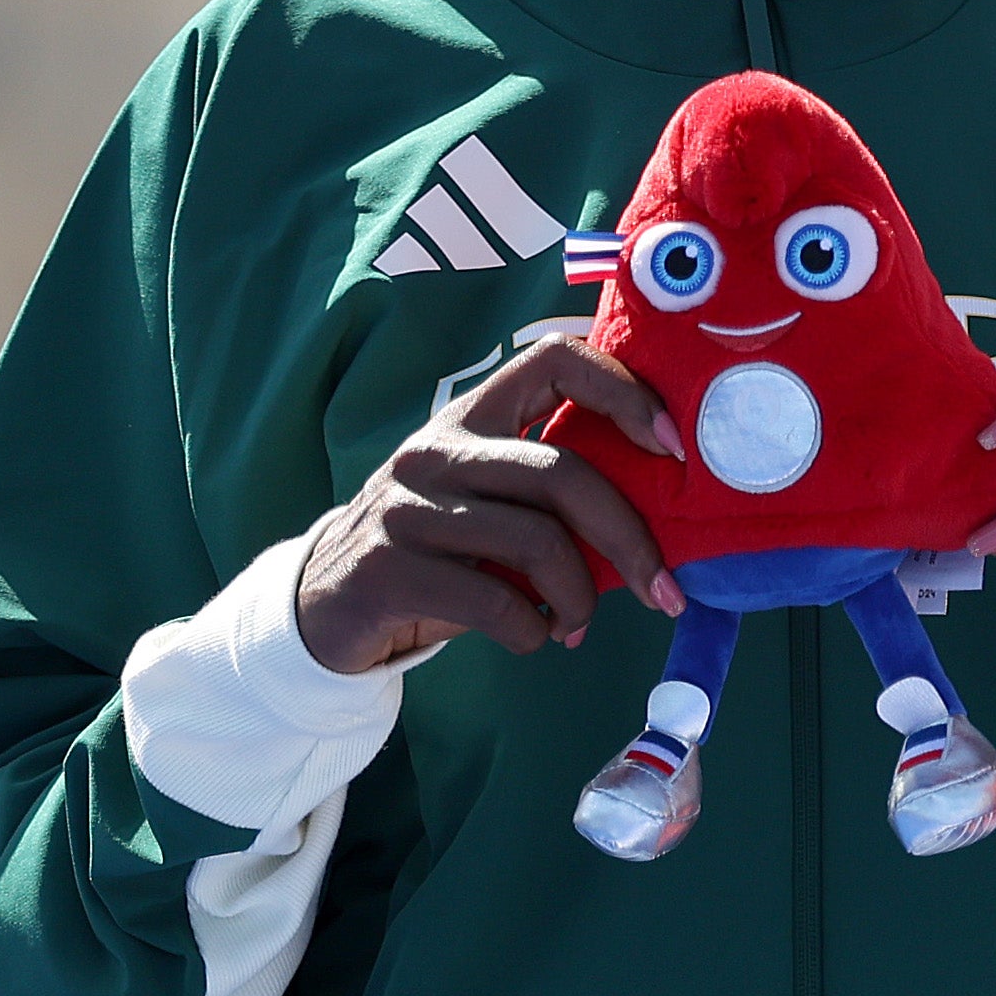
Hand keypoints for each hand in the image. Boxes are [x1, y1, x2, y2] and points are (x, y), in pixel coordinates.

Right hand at [292, 340, 682, 674]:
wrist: (324, 609)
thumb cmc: (438, 553)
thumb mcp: (488, 506)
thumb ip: (551, 493)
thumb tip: (665, 514)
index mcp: (472, 418)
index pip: (553, 358)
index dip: (623, 391)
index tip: (672, 447)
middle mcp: (436, 451)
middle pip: (563, 473)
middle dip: (630, 538)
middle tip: (664, 590)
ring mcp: (407, 507)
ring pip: (537, 541)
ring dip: (581, 596)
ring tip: (578, 623)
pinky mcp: (388, 569)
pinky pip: (496, 601)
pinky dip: (533, 630)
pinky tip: (535, 637)